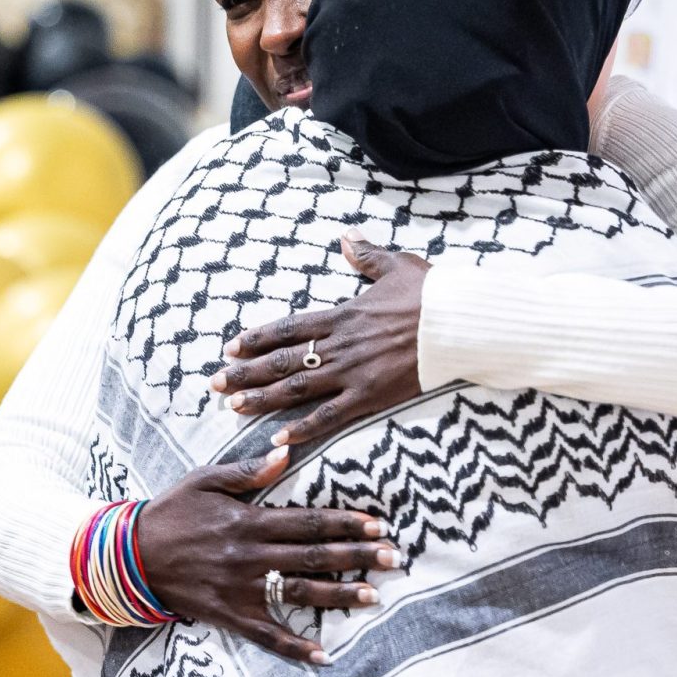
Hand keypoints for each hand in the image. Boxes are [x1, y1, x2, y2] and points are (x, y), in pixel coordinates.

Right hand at [135, 446, 399, 665]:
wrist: (129, 557)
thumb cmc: (170, 513)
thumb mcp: (204, 480)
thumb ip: (246, 471)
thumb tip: (284, 455)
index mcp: (247, 521)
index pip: (306, 521)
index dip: (344, 522)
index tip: (377, 524)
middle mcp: (249, 556)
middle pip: (313, 556)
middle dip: (356, 556)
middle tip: (393, 558)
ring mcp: (240, 589)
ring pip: (298, 594)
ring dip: (339, 596)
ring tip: (374, 596)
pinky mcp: (229, 616)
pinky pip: (267, 635)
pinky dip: (296, 647)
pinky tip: (324, 655)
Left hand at [208, 230, 429, 447]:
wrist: (460, 322)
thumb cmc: (432, 293)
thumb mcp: (396, 265)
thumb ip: (367, 256)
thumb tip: (347, 238)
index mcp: (343, 315)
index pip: (289, 328)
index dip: (256, 339)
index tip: (230, 347)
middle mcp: (340, 345)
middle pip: (283, 361)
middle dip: (247, 373)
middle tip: (216, 383)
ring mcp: (353, 372)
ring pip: (298, 389)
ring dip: (263, 399)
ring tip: (234, 408)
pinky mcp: (371, 395)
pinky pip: (331, 415)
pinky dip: (303, 428)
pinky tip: (279, 438)